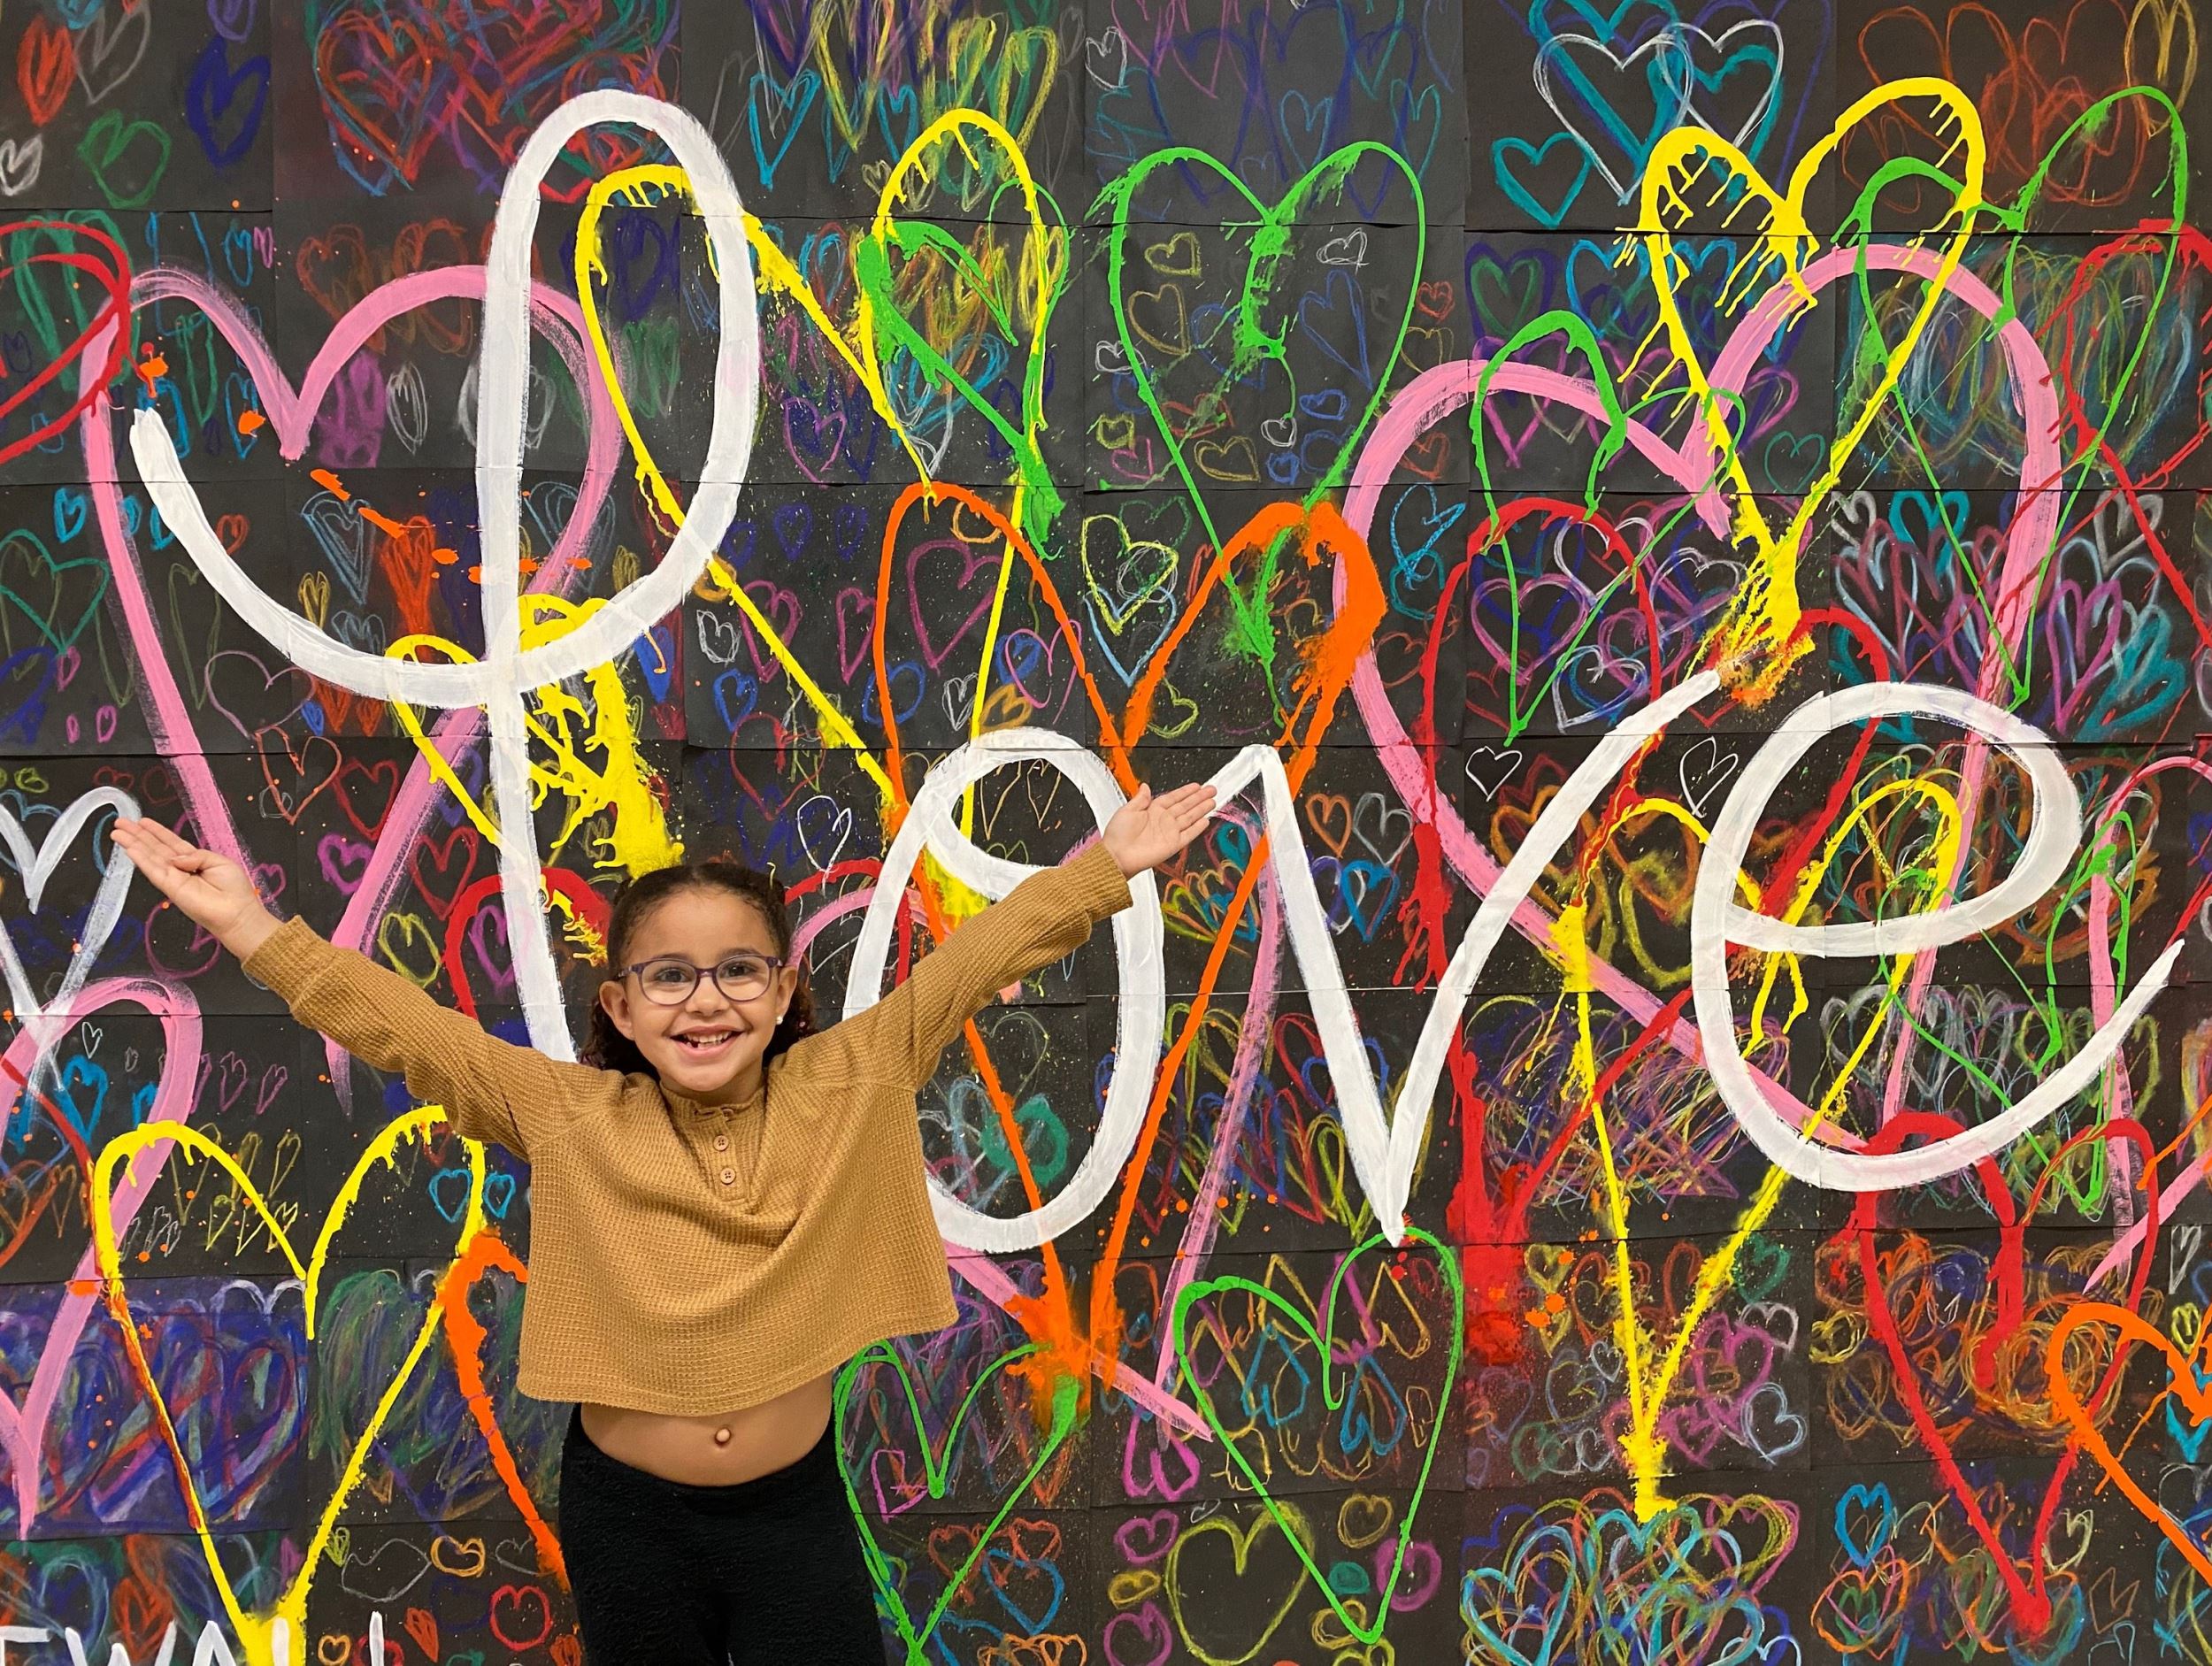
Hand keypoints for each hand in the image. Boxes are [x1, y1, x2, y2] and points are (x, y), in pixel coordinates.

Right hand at [109, 818, 277, 959]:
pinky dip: (141, 859)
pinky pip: (153, 871)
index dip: (156, 832)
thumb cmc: (234, 889)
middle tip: (120, 822)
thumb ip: (196, 855)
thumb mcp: (219, 862)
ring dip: (132, 844)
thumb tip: (175, 857)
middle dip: (137, 835)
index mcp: (194, 860)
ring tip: (117, 832)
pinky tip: (129, 848)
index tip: (142, 821)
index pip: (170, 843)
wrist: (237, 913)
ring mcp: (173, 878)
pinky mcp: (170, 888)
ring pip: (149, 857)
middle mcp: (180, 868)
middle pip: (154, 848)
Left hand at [1101, 781, 1217, 876]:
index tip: (1197, 786)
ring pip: (1190, 817)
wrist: (1117, 855)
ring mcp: (1169, 832)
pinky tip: (1205, 820)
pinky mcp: (1173, 844)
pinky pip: (1188, 834)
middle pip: (1185, 806)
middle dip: (1199, 797)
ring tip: (1212, 801)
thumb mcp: (1127, 809)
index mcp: (1152, 810)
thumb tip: (1145, 786)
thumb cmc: (1118, 835)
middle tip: (1211, 790)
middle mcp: (1163, 820)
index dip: (1186, 791)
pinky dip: (1197, 828)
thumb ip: (1140, 798)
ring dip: (1201, 809)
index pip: (1174, 797)